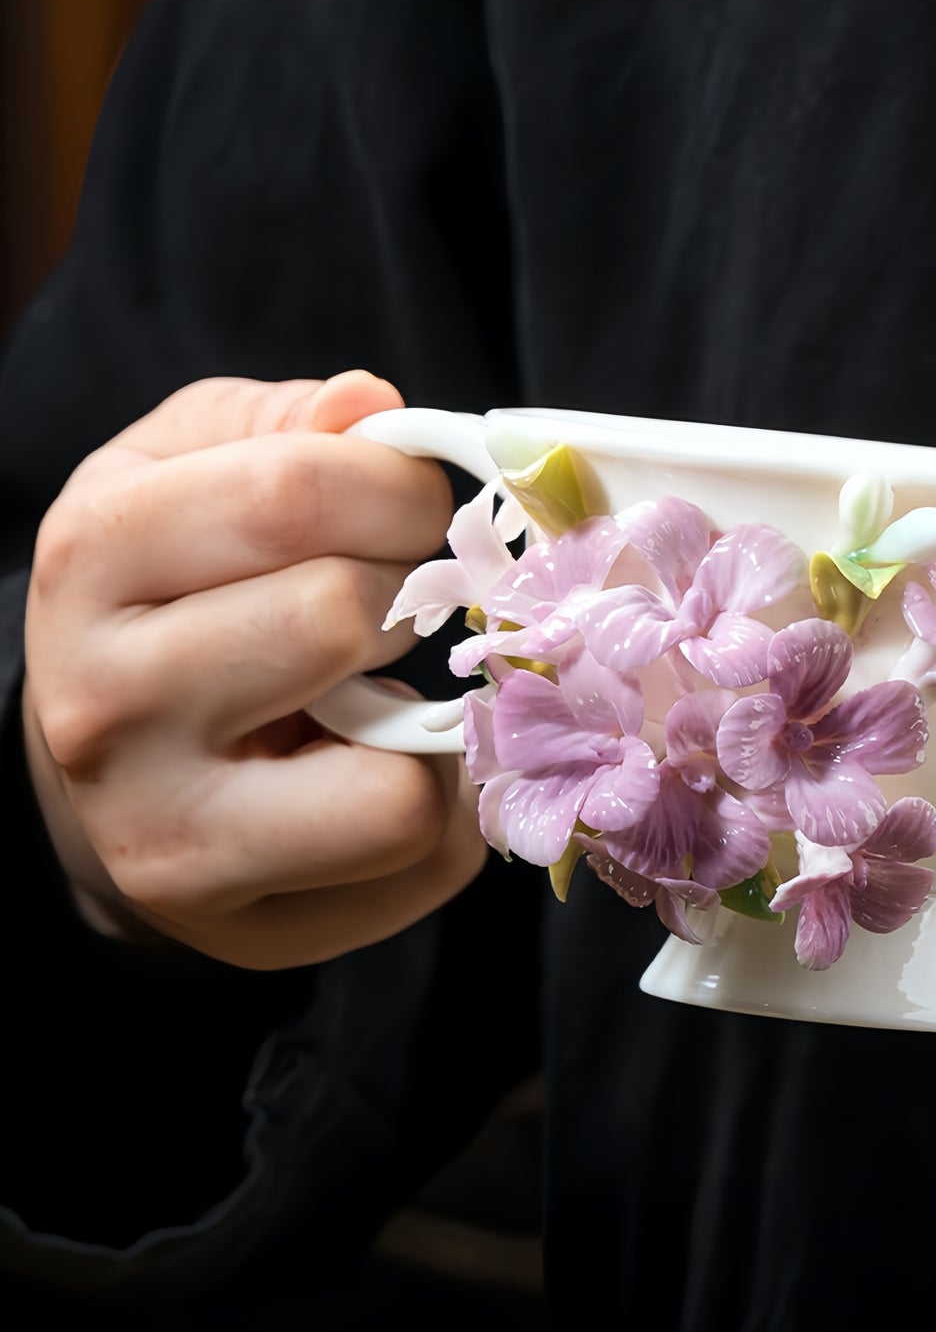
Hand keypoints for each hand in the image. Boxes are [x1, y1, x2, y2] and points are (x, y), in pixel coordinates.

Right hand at [22, 372, 486, 968]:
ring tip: (391, 690)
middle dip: (412, 595)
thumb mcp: (185, 475)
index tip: (411, 508)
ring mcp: (169, 832)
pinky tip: (392, 765)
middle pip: (340, 616)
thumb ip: (279, 426)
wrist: (107, 771)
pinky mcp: (245, 927)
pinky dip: (445, 805)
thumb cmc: (172, 599)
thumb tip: (369, 404)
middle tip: (401, 600)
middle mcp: (107, 702)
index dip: (399, 489)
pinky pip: (420, 857)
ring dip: (434, 724)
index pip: (294, 491)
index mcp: (95, 556)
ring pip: (395, 783)